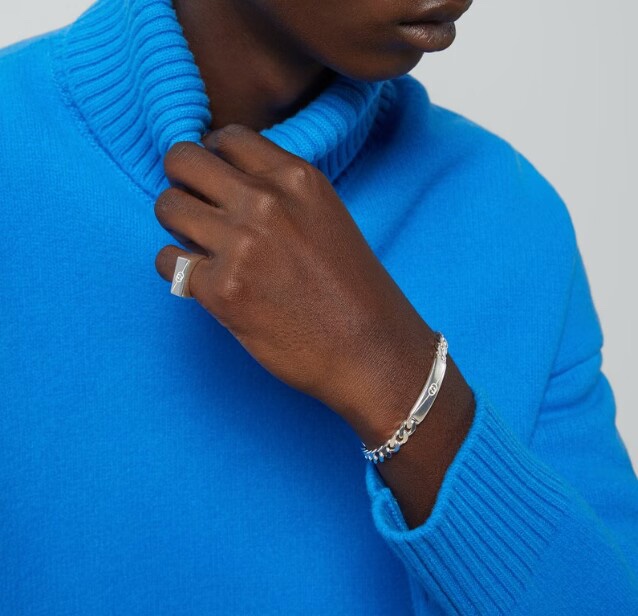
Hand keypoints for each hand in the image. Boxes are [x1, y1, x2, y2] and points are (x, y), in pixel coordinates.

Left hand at [154, 123, 440, 441]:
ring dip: (176, 225)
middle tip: (195, 209)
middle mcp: (265, 200)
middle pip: (183, 159)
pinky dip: (178, 270)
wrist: (370, 349)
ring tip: (200, 247)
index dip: (212, 157)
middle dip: (182, 181)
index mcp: (297, 177)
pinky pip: (167, 260)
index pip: (226, 136)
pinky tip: (203, 282)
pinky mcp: (222, 289)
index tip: (215, 181)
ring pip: (167, 206)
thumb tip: (223, 185)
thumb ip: (279, 192)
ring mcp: (241, 244)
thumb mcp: (325, 216)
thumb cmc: (352, 288)